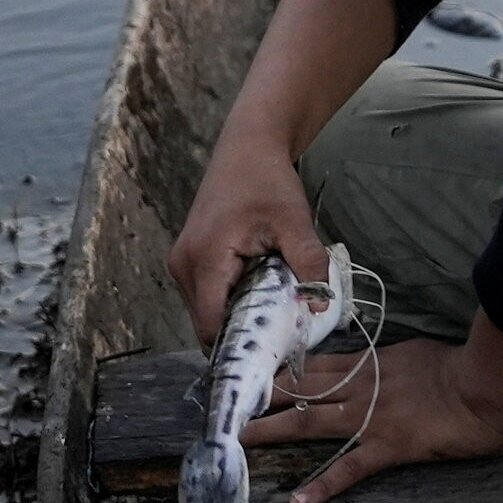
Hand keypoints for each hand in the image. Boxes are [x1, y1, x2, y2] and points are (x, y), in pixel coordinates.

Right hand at [166, 125, 324, 349]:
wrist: (247, 148)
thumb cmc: (267, 180)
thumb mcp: (294, 221)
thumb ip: (308, 263)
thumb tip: (320, 305)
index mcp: (204, 259)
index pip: (210, 325)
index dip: (239, 345)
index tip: (272, 354)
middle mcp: (183, 266)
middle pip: (206, 324)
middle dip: (241, 334)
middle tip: (280, 336)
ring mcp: (182, 263)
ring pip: (205, 312)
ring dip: (235, 318)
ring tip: (272, 313)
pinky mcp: (189, 260)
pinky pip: (206, 297)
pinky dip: (229, 303)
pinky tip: (258, 294)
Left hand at [252, 333, 502, 502]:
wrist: (482, 384)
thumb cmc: (458, 367)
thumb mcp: (413, 353)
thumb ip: (386, 362)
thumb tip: (373, 364)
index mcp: (367, 364)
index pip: (312, 363)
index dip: (279, 366)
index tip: (249, 368)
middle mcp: (359, 387)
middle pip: (299, 387)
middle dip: (260, 394)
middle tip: (225, 399)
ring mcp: (369, 416)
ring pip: (310, 421)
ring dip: (272, 430)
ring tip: (238, 440)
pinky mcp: (387, 446)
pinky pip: (349, 468)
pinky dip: (323, 484)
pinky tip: (299, 500)